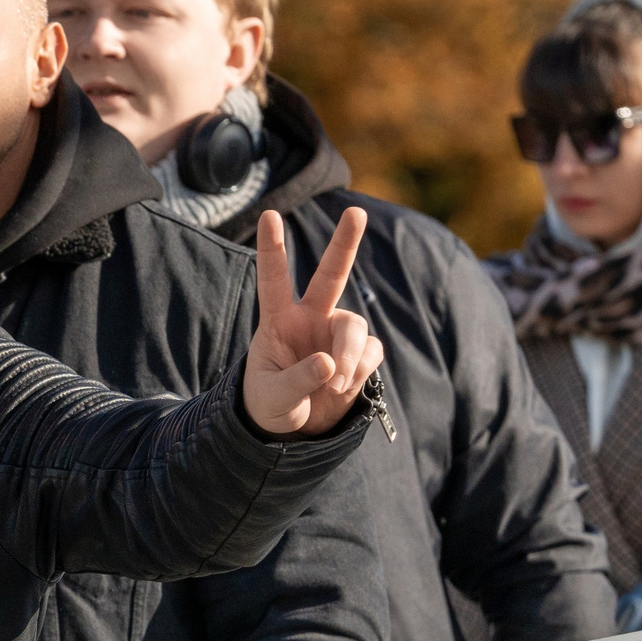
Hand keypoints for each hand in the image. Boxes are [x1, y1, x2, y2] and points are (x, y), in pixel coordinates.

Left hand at [245, 207, 385, 435]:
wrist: (294, 429)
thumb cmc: (270, 404)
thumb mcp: (272, 398)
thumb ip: (297, 379)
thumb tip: (329, 363)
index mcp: (278, 321)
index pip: (274, 280)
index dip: (272, 248)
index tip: (270, 214)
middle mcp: (310, 318)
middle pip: (331, 274)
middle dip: (345, 243)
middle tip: (356, 211)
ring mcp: (336, 333)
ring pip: (355, 326)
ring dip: (350, 354)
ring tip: (337, 383)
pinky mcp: (359, 353)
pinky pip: (372, 351)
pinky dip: (362, 368)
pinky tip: (345, 386)